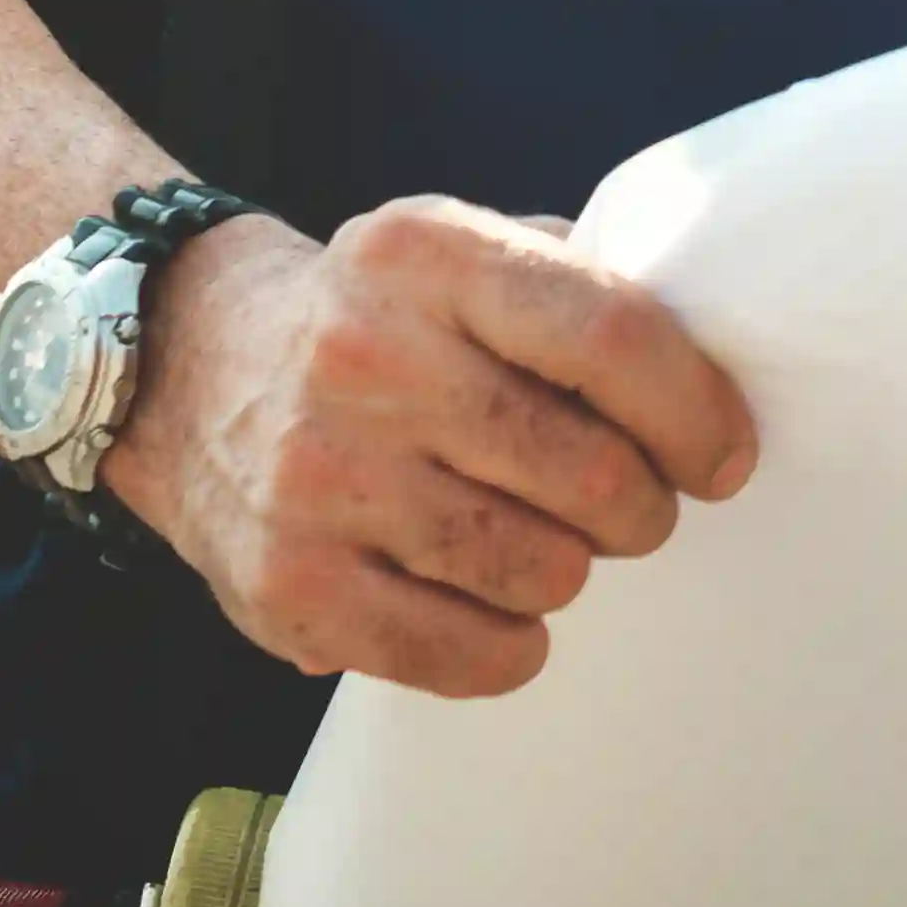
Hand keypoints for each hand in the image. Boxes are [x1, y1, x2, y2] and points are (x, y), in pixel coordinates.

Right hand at [106, 199, 758, 695]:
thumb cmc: (373, 318)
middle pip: (590, 470)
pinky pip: (463, 654)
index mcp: (425, 254)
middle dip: (644, 507)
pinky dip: (511, 648)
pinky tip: (499, 611)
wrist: (183, 364)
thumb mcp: (455, 253)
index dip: (696, 411)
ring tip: (549, 542)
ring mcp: (318, 478)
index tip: (723, 457)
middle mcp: (364, 357)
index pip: (612, 335)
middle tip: (633, 508)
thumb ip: (574, 289)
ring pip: (540, 569)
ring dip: (574, 570)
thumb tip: (715, 365)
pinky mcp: (286, 585)